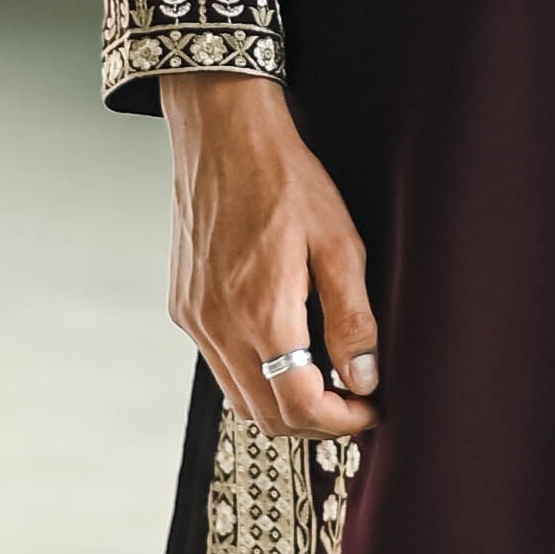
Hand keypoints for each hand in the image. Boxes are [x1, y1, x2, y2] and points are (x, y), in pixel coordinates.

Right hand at [165, 75, 380, 438]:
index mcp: (260, 313)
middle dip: (315, 421)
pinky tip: (286, 347)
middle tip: (354, 400)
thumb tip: (363, 379)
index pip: (299, 406)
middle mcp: (217, 326)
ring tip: (325, 378)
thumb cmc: (284, 177)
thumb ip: (352, 318)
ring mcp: (194, 319)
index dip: (342, 421)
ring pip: (239, 398)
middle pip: (266, 416)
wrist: (222, 132)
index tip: (371, 408)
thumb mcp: (339, 242)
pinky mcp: (183, 307)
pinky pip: (219, 366)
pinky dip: (255, 375)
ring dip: (283, 402)